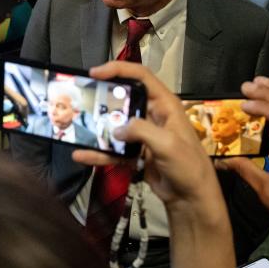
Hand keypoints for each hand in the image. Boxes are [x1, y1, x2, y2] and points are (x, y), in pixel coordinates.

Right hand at [71, 61, 220, 207]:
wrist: (191, 198)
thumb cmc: (188, 166)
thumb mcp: (168, 144)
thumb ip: (141, 131)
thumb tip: (117, 130)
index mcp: (165, 105)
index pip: (141, 77)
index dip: (119, 70)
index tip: (95, 72)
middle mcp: (153, 115)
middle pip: (124, 99)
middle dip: (103, 98)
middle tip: (83, 98)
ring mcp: (143, 135)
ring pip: (116, 125)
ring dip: (98, 127)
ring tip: (77, 126)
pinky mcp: (135, 153)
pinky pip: (113, 149)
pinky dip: (98, 153)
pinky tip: (82, 155)